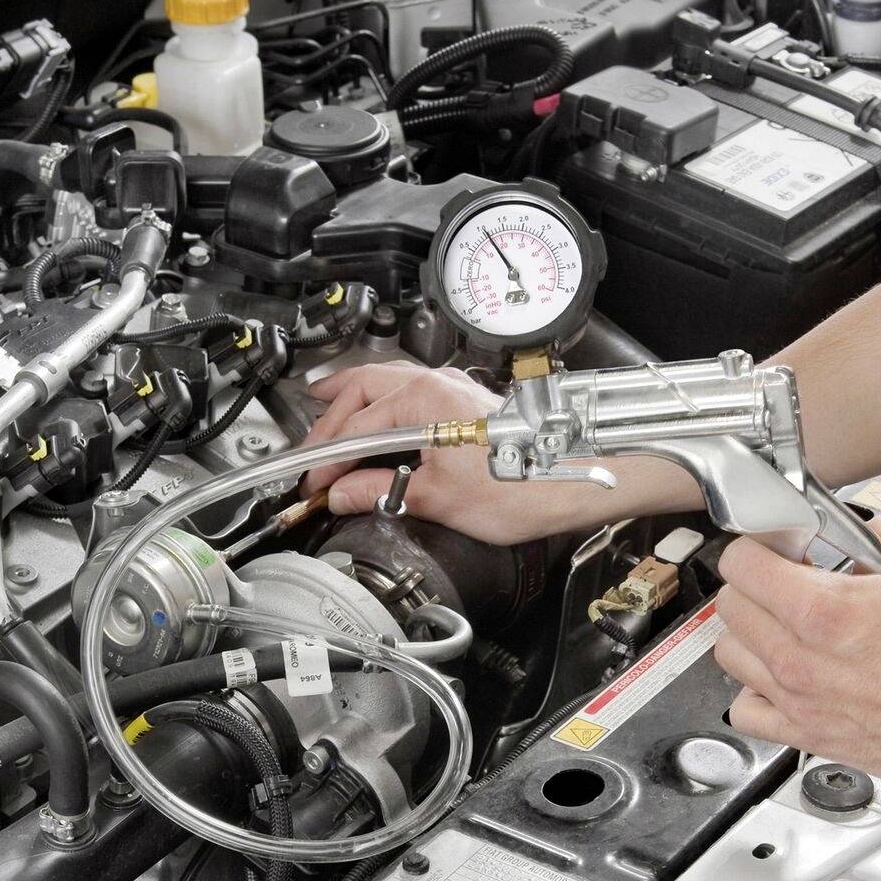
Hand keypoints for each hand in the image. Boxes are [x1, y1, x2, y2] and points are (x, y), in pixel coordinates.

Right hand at [298, 361, 698, 545]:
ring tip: (324, 404)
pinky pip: (407, 387)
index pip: (355, 429)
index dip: (327, 460)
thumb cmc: (523, 486)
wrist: (573, 479)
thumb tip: (345, 496)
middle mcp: (435, 384)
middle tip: (307, 449)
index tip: (313, 484)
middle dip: (329, 419)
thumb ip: (381, 493)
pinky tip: (376, 409)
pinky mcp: (465, 399)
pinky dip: (380, 397)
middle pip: (362, 390)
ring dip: (351, 396)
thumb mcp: (439, 500)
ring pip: (384, 380)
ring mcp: (451, 388)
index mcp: (422, 403)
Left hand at [713, 513, 880, 803]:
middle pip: (730, 606)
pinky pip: (746, 709)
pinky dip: (756, 688)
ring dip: (753, 632)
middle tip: (793, 579)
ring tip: (790, 624)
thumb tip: (854, 529)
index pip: (740, 562)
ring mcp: (799, 701)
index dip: (760, 543)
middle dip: (756, 582)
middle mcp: (800, 659)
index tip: (781, 545)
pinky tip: (787, 673)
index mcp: (824, 609)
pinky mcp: (808, 735)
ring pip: (730, 654)